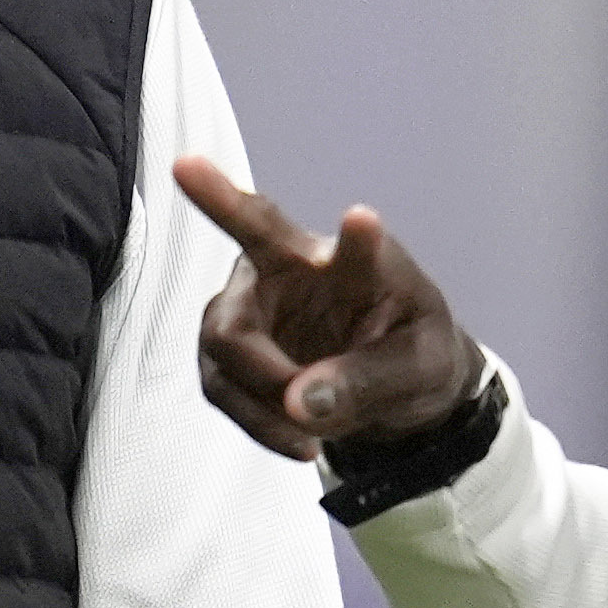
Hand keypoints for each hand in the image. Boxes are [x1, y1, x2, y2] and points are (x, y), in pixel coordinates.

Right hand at [172, 158, 480, 463]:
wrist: (405, 387)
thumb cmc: (416, 351)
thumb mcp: (423, 365)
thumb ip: (369, 378)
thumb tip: (298, 403)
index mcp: (336, 256)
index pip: (276, 223)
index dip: (220, 198)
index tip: (184, 168)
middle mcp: (280, 271)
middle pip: (230, 313)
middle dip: (260, 371)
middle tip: (301, 407)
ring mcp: (251, 312)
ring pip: (222, 353)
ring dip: (265, 402)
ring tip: (313, 433)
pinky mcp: (235, 355)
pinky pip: (223, 390)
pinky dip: (260, 423)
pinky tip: (301, 439)